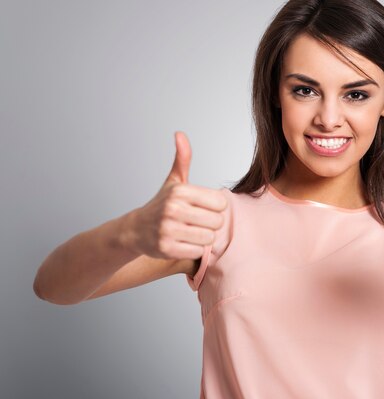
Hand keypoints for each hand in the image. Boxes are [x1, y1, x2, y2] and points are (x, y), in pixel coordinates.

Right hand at [127, 132, 227, 258]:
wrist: (135, 230)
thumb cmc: (161, 205)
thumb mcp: (173, 181)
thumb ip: (182, 159)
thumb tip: (180, 134)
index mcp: (180, 191)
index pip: (220, 203)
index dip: (215, 208)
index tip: (204, 208)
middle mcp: (173, 209)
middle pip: (217, 222)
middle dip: (210, 224)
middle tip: (197, 223)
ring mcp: (168, 230)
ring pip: (209, 238)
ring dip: (203, 238)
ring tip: (191, 233)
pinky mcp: (166, 248)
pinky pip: (198, 252)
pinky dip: (194, 250)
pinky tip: (184, 243)